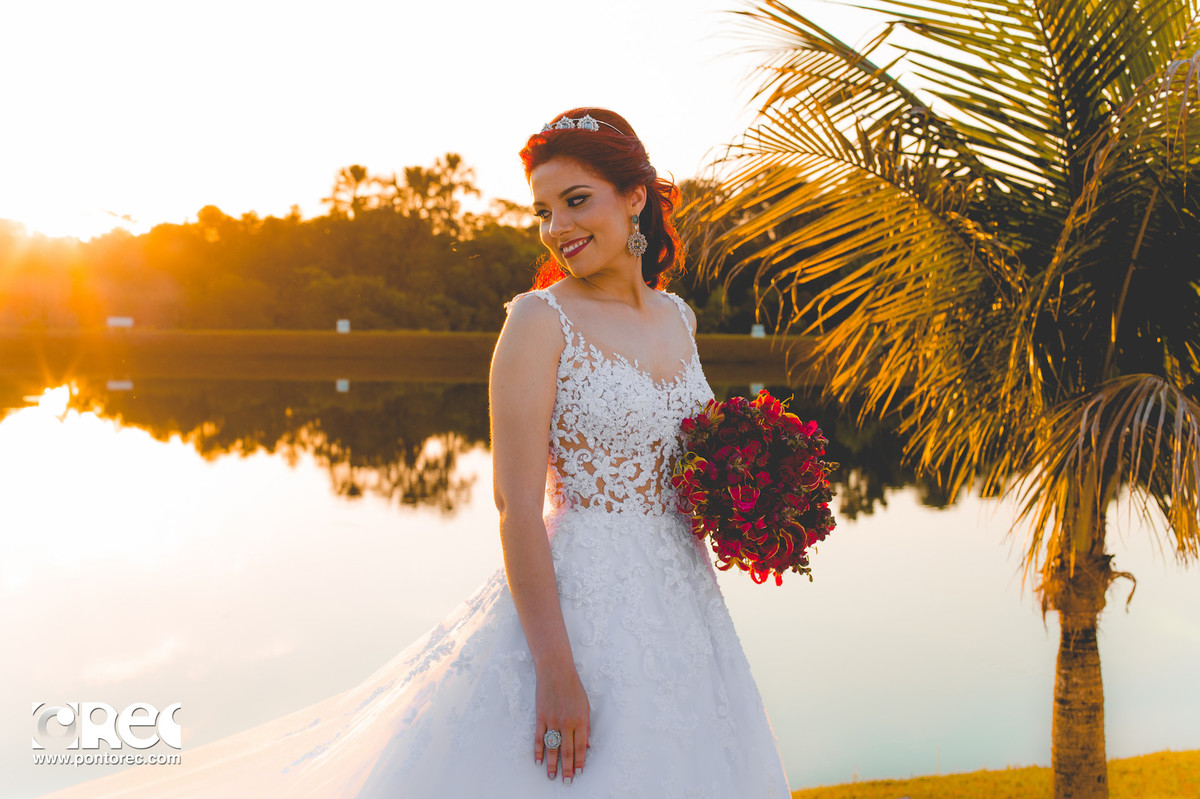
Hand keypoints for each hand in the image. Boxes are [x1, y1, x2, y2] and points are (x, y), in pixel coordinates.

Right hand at [534, 662, 589, 783]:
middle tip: (566, 782)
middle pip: (566, 752)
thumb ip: (586, 727)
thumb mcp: (585, 706)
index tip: (578, 773)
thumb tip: (586, 745)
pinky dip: (538, 751)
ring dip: (552, 764)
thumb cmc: (573, 687)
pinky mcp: (541, 717)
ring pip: (552, 748)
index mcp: (580, 721)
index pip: (580, 747)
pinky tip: (538, 761)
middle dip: (567, 769)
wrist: (556, 671)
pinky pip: (539, 738)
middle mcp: (566, 723)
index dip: (579, 762)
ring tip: (552, 776)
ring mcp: (552, 721)